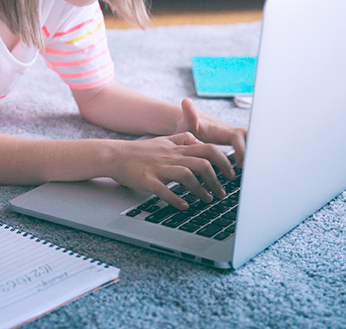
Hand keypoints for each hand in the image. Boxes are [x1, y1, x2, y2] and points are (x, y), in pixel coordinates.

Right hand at [108, 132, 236, 209]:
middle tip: (222, 192)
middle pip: (202, 164)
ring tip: (207, 200)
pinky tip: (184, 206)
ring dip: (201, 190)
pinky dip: (176, 199)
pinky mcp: (147, 180)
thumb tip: (198, 141)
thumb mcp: (164, 140)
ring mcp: (159, 168)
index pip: (208, 149)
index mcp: (177, 148)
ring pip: (187, 176)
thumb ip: (182, 138)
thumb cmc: (140, 151)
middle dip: (217, 180)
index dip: (224, 161)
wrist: (115, 155)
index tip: (231, 173)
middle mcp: (171, 156)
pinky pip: (164, 190)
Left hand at [176, 98, 246, 167]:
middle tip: (252, 170)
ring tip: (252, 173)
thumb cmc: (188, 126)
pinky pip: (247, 149)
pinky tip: (248, 172)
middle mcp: (231, 132)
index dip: (241, 149)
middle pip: (250, 138)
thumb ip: (189, 115)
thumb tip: (186, 101)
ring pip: (251, 143)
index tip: (239, 164)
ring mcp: (234, 138)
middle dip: (253, 152)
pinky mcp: (235, 144)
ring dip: (253, 155)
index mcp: (222, 130)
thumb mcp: (187, 123)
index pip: (237, 136)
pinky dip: (250, 158)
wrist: (190, 123)